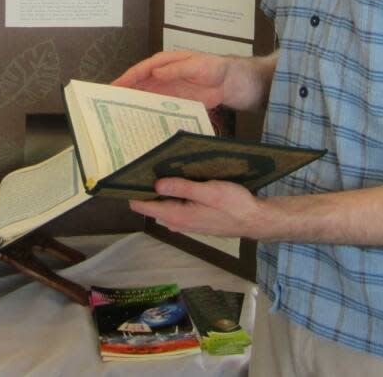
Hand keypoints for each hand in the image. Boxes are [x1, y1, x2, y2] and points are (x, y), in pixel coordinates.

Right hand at [111, 50, 272, 111]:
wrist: (232, 82)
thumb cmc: (216, 67)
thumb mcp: (199, 65)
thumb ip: (177, 68)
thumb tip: (156, 71)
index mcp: (165, 62)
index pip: (142, 69)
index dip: (127, 78)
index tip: (113, 87)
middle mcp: (162, 75)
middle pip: (138, 84)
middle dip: (123, 92)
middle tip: (106, 104)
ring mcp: (167, 89)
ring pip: (144, 96)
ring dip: (132, 104)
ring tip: (116, 116)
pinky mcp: (173, 101)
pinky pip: (156, 106)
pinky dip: (146, 113)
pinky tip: (139, 122)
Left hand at [130, 177, 269, 237]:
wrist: (255, 219)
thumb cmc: (234, 205)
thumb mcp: (208, 192)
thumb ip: (181, 188)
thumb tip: (155, 185)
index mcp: (176, 216)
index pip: (143, 206)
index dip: (133, 190)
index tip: (127, 172)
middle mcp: (177, 222)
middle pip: (152, 202)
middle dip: (148, 184)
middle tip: (146, 160)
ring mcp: (185, 221)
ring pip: (165, 202)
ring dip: (163, 186)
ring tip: (161, 163)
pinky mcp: (194, 217)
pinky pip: (177, 203)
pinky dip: (176, 191)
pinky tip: (182, 176)